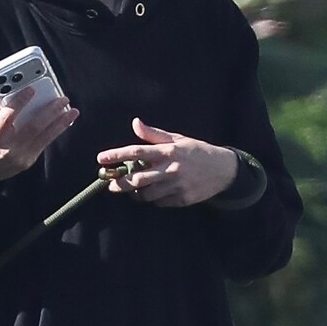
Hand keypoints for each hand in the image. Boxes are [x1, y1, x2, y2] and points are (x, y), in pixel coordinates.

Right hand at [0, 88, 78, 191]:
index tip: (32, 88)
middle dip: (50, 111)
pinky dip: (55, 132)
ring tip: (72, 111)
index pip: (9, 115)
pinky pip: (44, 144)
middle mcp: (9, 147)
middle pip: (33, 126)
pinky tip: (63, 123)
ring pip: (44, 137)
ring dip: (60, 123)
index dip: (21, 101)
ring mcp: (20, 156)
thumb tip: (8, 89)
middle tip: (62, 99)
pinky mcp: (28, 161)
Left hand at [97, 118, 238, 206]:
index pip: (137, 151)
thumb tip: (135, 123)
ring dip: (137, 193)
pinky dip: (154, 200)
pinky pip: (160, 203)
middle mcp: (171, 168)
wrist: (224, 170)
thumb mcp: (178, 139)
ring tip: (135, 189)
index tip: (101, 158)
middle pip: (138, 179)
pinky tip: (155, 194)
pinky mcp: (183, 199)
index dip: (117, 155)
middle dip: (120, 183)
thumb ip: (154, 134)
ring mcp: (177, 185)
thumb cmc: (197, 152)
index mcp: (168, 151)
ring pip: (147, 194)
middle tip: (111, 185)